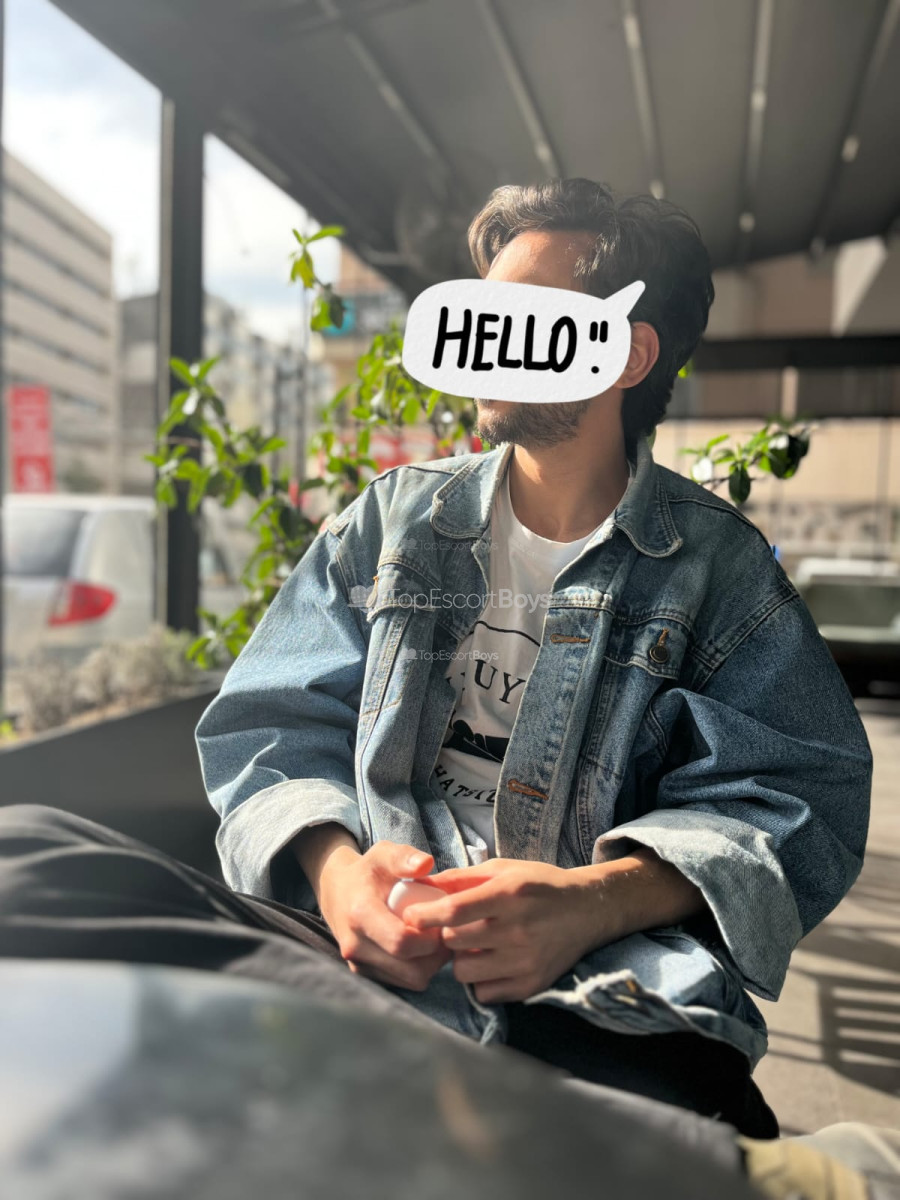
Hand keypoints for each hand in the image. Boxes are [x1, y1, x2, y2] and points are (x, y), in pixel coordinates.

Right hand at [317, 840, 452, 992]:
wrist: (337, 891)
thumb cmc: (367, 872)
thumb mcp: (383, 854)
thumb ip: (404, 856)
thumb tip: (427, 863)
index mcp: (360, 914)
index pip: (402, 942)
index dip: (431, 937)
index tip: (442, 920)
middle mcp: (355, 945)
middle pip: (411, 969)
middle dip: (437, 955)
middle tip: (446, 932)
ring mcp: (358, 964)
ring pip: (410, 980)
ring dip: (431, 964)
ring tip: (435, 938)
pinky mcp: (363, 975)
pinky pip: (402, 983)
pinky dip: (419, 970)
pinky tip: (422, 948)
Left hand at [401, 858, 607, 1003]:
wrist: (588, 911)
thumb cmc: (540, 885)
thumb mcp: (504, 869)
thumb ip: (462, 877)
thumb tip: (422, 884)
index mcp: (509, 894)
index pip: (454, 911)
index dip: (425, 915)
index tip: (410, 916)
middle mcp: (517, 929)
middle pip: (453, 942)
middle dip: (446, 935)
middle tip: (452, 928)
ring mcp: (525, 961)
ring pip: (464, 971)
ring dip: (461, 960)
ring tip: (474, 947)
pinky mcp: (531, 985)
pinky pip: (484, 992)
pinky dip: (480, 980)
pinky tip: (491, 963)